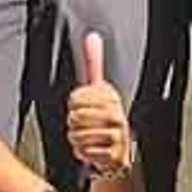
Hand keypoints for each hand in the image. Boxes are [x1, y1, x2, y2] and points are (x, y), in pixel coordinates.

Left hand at [63, 31, 135, 178]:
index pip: (75, 98)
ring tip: (87, 138)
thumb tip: (93, 36)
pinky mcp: (114, 155)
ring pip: (78, 135)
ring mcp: (117, 135)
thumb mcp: (99, 91)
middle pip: (75, 117)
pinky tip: (92, 151)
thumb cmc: (103, 118)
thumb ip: (94, 65)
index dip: (73, 105)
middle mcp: (117, 114)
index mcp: (110, 96)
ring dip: (77, 140)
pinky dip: (83, 153)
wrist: (118, 152)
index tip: (81, 107)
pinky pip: (84, 152)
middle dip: (73, 124)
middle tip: (84, 126)